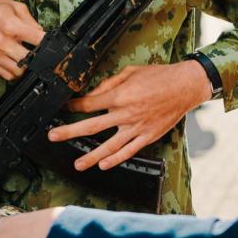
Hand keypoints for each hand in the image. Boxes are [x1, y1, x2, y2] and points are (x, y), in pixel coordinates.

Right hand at [0, 0, 45, 80]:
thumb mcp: (15, 6)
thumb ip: (30, 20)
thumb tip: (40, 32)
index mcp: (10, 26)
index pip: (38, 39)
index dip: (47, 41)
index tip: (49, 42)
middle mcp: (1, 42)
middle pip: (29, 60)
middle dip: (36, 56)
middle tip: (37, 52)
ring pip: (18, 71)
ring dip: (25, 67)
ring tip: (25, 58)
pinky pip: (5, 74)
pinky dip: (13, 71)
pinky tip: (14, 63)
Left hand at [47, 61, 211, 171]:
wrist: (184, 86)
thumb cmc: (158, 76)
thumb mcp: (131, 72)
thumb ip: (110, 83)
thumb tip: (94, 93)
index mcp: (120, 96)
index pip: (89, 104)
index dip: (74, 106)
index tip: (64, 108)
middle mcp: (125, 114)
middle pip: (92, 126)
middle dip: (69, 131)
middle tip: (53, 136)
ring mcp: (136, 128)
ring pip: (109, 146)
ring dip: (91, 156)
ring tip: (78, 164)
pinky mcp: (147, 136)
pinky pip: (129, 151)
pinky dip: (115, 160)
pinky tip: (104, 165)